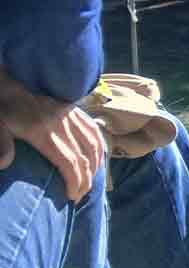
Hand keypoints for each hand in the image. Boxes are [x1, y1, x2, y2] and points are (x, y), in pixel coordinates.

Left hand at [0, 88, 105, 202]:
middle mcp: (63, 126)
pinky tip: (98, 155)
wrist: (17, 71)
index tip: (72, 196)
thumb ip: (1, 143)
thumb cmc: (3, 100)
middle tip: (80, 196)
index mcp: (44, 132)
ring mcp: (71, 117)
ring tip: (91, 180)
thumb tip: (4, 164)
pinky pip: (94, 131)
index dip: (75, 181)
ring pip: (94, 144)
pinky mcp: (74, 110)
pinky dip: (99, 146)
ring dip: (96, 165)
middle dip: (86, 180)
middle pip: (85, 157)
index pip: (69, 162)